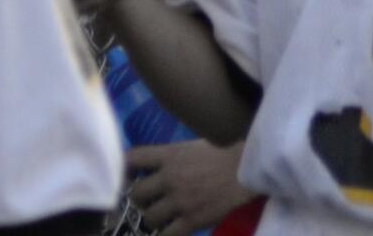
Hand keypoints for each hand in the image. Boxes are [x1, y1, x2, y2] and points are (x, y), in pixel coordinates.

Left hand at [125, 140, 253, 235]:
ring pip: (149, 218)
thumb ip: (173, 157)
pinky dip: (166, 235)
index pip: (132, 158)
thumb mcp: (193, 145)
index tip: (126, 178)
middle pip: (136, 194)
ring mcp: (180, 200)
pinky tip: (171, 231)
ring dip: (153, 219)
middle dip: (140, 200)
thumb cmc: (225, 151)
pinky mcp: (192, 220)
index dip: (123, 170)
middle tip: (150, 202)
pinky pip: (167, 235)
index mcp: (169, 155)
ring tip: (162, 218)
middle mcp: (169, 178)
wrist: (249, 168)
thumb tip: (158, 167)